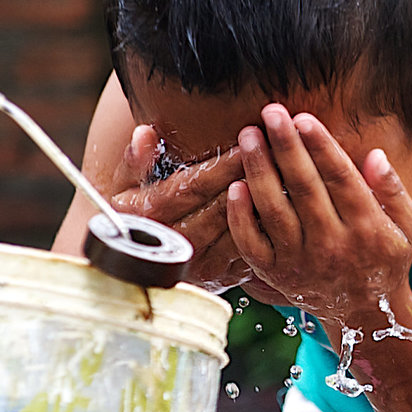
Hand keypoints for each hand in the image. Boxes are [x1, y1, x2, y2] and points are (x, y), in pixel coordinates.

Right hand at [106, 124, 287, 299]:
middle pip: (222, 207)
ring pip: (242, 229)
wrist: (136, 268)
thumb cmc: (131, 218)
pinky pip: (252, 248)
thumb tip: (144, 134)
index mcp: (151, 218)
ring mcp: (203, 265)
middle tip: (280, 149)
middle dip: (252, 176)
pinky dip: (270, 226)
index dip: (222, 164)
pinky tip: (287, 202)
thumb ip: (133, 162)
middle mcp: (177, 244)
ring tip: (290, 171)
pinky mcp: (225, 277)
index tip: (248, 139)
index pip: (192, 187)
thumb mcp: (121, 190)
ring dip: (266, 201)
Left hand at [223, 106, 411, 330]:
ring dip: (258, 170)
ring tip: (248, 136)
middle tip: (270, 113)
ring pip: (273, 211)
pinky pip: (252, 244)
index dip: (321, 146)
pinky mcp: (276, 274)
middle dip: (285, 146)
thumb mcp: (408, 226)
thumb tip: (374, 155)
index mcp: (367, 228)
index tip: (304, 118)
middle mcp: (333, 245)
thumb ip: (394, 190)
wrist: (366, 313)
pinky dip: (240, 216)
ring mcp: (301, 262)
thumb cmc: (386, 259)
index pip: (340, 178)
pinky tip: (236, 186)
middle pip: (303, 188)